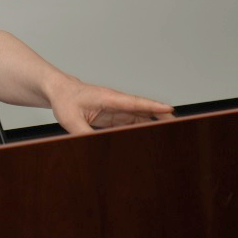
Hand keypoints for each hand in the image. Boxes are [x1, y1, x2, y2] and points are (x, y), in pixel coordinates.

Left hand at [48, 79, 173, 133]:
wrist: (60, 91)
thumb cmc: (65, 100)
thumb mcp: (71, 119)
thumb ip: (83, 133)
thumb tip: (94, 146)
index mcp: (109, 98)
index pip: (135, 102)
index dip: (153, 106)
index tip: (169, 109)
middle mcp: (116, 102)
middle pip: (143, 109)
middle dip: (161, 116)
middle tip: (178, 124)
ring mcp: (116, 108)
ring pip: (140, 116)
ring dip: (153, 124)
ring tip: (167, 134)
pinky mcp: (114, 115)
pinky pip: (132, 122)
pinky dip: (142, 128)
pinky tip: (149, 137)